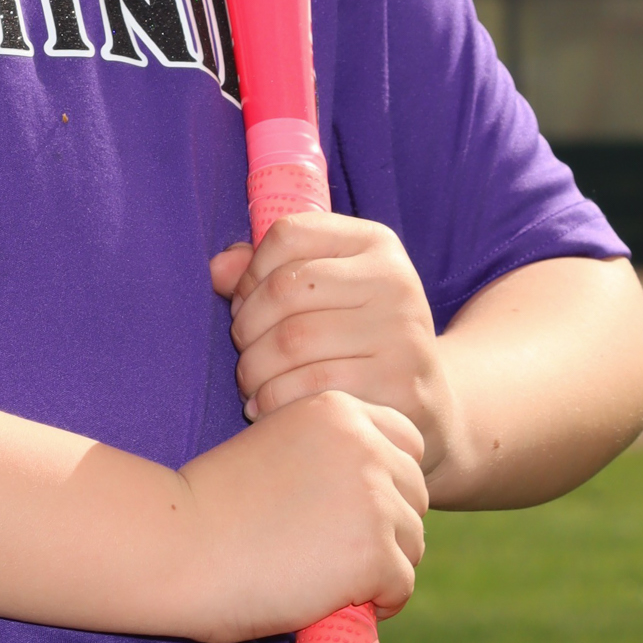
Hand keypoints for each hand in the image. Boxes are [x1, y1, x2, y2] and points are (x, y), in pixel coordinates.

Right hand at [179, 389, 427, 642]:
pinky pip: (402, 585)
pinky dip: (376, 602)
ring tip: (327, 578)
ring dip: (381, 565)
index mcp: (336, 409)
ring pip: (412, 541)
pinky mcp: (375, 552)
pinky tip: (332, 601)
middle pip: (415, 492)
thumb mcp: (272, 448)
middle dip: (386, 525)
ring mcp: (375, 498)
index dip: (384, 480)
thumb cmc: (211, 505)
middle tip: (334, 551)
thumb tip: (370, 497)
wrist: (176, 545)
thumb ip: (325, 458)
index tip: (349, 509)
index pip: (405, 441)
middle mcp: (365, 444)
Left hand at [210, 211, 460, 476]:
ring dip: (253, 369)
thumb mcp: (322, 292)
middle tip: (244, 352)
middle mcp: (395, 280)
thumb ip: (265, 272)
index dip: (249, 273)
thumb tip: (216, 270)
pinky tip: (266, 408)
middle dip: (246, 327)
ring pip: (291, 342)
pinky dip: (272, 401)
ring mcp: (402, 333)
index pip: (288, 234)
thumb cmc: (355, 339)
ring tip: (251, 383)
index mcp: (376, 243)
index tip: (245, 304)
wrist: (425, 402)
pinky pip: (310, 388)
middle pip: (284, 290)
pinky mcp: (399, 386)